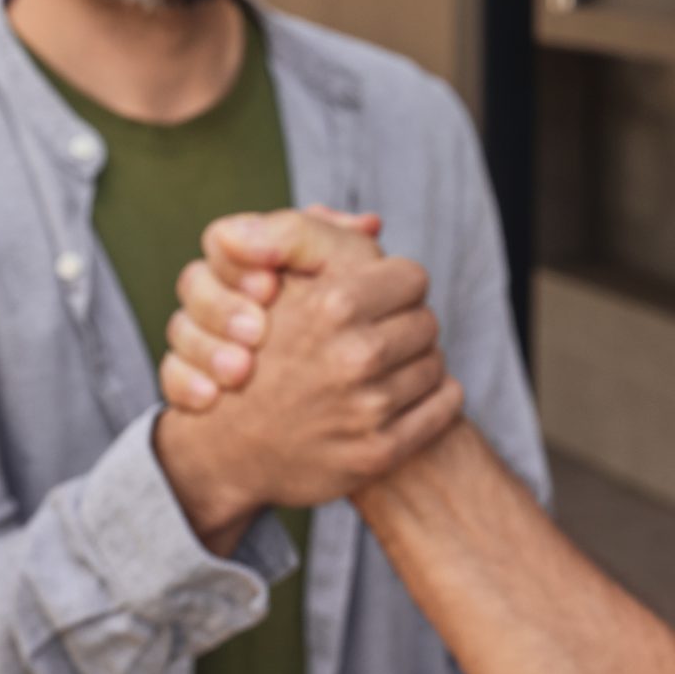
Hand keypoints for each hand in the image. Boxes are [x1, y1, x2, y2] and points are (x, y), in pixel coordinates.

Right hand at [153, 209, 465, 547]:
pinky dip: (434, 399)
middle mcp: (353, 358)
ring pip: (436, 364)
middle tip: (374, 335)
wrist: (228, 445)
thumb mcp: (272, 277)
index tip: (371, 299)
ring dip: (415, 363)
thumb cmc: (259, 347)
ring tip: (380, 368)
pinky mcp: (380, 451)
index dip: (391, 286)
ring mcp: (368, 410)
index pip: (412, 277)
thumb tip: (372, 222)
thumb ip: (308, 233)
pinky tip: (402, 397)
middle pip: (427, 321)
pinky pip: (445, 405)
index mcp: (333, 306)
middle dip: (403, 324)